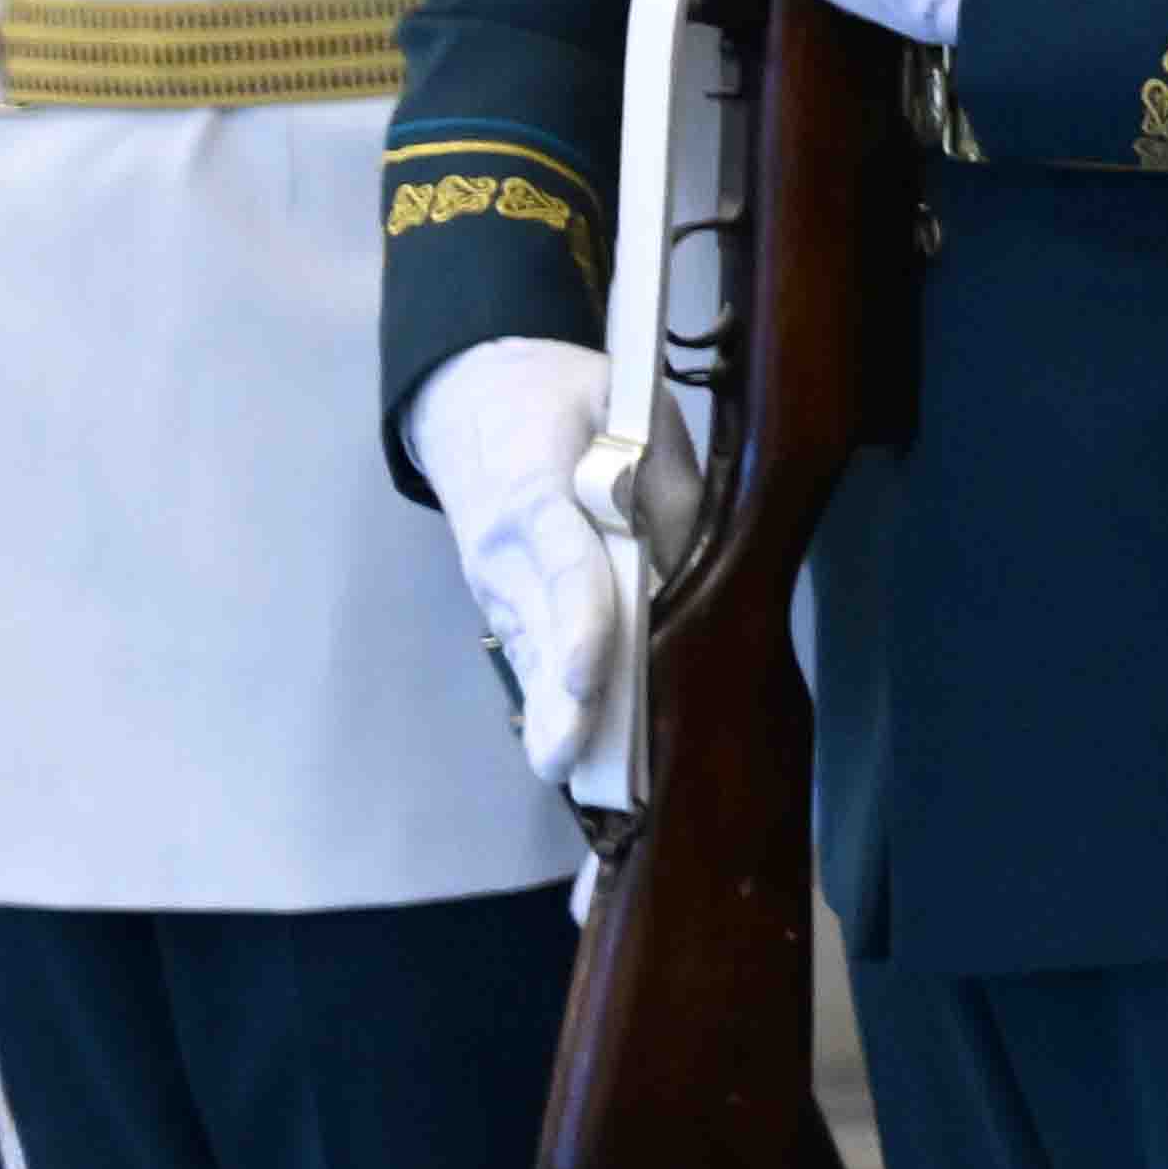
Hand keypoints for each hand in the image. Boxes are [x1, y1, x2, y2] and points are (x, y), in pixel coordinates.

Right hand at [410, 338, 626, 787]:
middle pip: (538, 631)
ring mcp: (494, 581)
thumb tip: (694, 556)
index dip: (577, 623)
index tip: (590, 673)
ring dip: (551, 716)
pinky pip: (527, 653)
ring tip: (579, 775)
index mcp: (535, 492)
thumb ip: (663, 482)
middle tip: (575, 762)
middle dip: (559, 699)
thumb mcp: (628, 407)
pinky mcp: (498, 601)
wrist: (474, 393)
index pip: (561, 565)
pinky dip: (548, 698)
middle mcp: (503, 550)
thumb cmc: (568, 398)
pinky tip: (576, 748)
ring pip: (527, 656)